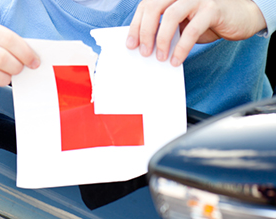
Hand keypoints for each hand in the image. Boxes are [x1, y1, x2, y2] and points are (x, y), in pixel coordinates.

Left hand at [126, 0, 266, 66]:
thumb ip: (165, 28)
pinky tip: (176, 59)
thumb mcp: (181, 23)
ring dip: (162, 39)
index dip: (136, 25)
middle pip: (154, 7)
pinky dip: (181, 47)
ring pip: (171, 16)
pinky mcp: (212, 9)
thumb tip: (144, 46)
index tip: (130, 44)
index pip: (146, 5)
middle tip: (144, 52)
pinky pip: (192, 29)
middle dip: (145, 32)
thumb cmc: (206, 21)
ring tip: (160, 57)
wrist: (240, 16)